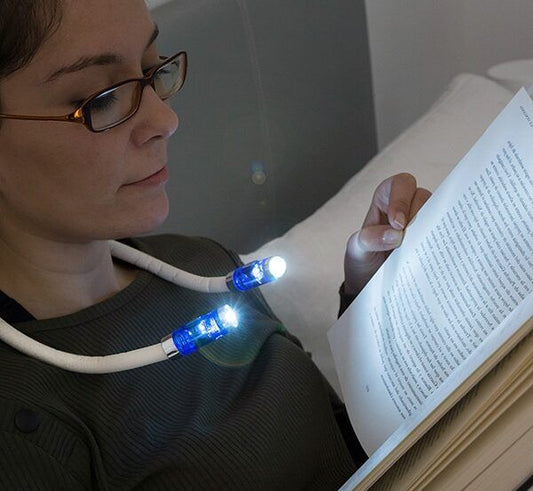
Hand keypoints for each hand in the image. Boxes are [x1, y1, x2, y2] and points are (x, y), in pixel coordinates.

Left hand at [344, 173, 430, 295]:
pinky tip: (436, 256)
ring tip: (423, 249)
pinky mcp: (433, 239)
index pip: (399, 184)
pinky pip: (445, 234)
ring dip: (432, 229)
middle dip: (418, 215)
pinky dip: (442, 242)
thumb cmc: (363, 258)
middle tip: (411, 237)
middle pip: (423, 196)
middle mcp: (407, 206)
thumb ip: (369, 239)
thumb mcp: (358, 249)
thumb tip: (395, 235)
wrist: (370, 283)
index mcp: (385, 200)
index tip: (397, 224)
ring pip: (438, 213)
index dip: (401, 199)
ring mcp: (422, 222)